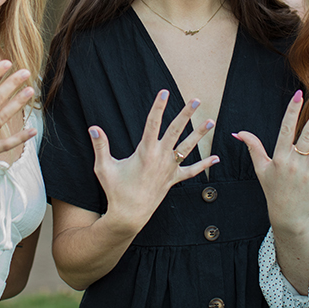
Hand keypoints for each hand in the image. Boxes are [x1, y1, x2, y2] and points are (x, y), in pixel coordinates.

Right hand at [88, 90, 218, 234]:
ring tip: (211, 121)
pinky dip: (204, 165)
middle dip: (186, 114)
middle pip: (175, 131)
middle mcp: (160, 158)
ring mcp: (169, 169)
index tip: (164, 92)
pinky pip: (191, 171)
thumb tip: (93, 128)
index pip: (152, 123)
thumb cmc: (115, 191)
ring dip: (199, 134)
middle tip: (195, 100)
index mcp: (145, 152)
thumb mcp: (104, 168)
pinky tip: (216, 158)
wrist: (129, 215)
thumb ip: (100, 146)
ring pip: (187, 148)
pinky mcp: (173, 180)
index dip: (158, 107)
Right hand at [234, 91, 308, 235]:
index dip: (292, 112)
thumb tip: (239, 133)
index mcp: (280, 157)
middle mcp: (295, 163)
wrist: (287, 216)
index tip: (298, 95)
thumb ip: (253, 147)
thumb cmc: (274, 190)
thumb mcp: (261, 168)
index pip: (286, 129)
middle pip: (308, 135)